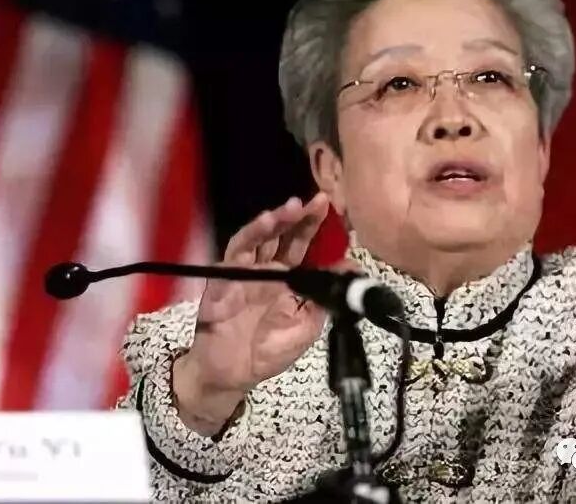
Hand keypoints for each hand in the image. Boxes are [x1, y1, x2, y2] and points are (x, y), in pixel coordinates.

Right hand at [172, 192, 355, 435]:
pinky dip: (248, 239)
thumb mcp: (307, 327)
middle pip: (281, 235)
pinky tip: (262, 226)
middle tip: (317, 201)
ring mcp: (242, 272)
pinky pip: (234, 255)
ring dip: (273, 222)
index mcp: (286, 277)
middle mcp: (264, 269)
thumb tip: (352, 269)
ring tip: (289, 208)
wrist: (232, 375)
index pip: (301, 244)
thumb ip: (327, 298)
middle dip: (297, 216)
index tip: (332, 207)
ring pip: (257, 238)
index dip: (313, 225)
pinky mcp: (222, 280)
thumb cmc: (267, 350)